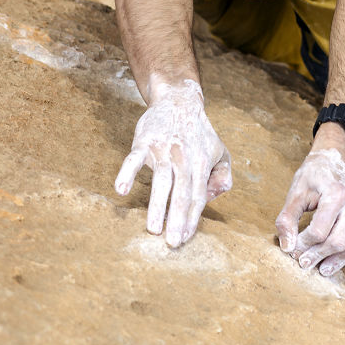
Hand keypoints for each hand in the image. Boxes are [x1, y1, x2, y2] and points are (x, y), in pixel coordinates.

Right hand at [115, 78, 231, 246]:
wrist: (178, 101)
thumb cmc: (199, 133)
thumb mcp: (220, 152)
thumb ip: (223, 177)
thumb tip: (213, 198)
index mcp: (202, 163)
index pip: (198, 196)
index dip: (192, 218)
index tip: (185, 238)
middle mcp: (183, 158)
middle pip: (181, 192)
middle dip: (177, 219)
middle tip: (172, 243)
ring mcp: (164, 150)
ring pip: (160, 180)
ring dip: (156, 205)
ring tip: (152, 229)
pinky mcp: (145, 142)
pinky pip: (134, 159)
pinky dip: (127, 173)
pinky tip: (121, 190)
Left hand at [275, 147, 344, 276]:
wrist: (335, 159)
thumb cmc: (314, 174)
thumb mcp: (296, 191)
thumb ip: (287, 218)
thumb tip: (286, 247)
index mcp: (336, 194)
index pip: (319, 230)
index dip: (303, 244)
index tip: (291, 249)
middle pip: (337, 242)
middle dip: (317, 256)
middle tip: (302, 263)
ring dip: (336, 262)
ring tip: (320, 269)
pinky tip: (335, 261)